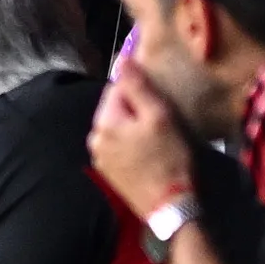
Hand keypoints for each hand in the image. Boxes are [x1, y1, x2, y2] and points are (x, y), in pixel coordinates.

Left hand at [85, 63, 195, 222]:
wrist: (170, 205)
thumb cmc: (168, 158)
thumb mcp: (158, 116)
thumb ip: (138, 87)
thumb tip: (122, 58)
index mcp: (103, 123)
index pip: (116, 88)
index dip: (141, 90)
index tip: (160, 101)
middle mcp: (94, 139)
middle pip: (116, 108)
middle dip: (137, 108)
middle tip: (162, 120)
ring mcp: (100, 158)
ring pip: (119, 127)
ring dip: (136, 125)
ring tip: (159, 136)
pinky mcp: (109, 172)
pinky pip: (120, 145)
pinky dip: (134, 143)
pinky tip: (151, 152)